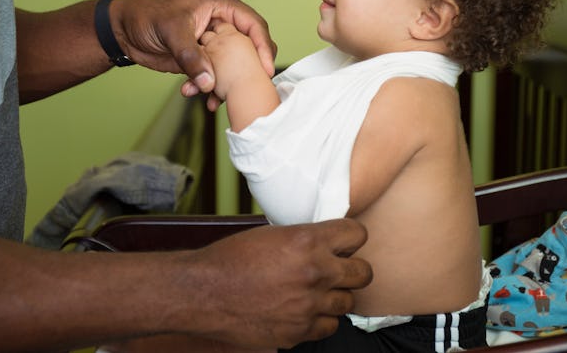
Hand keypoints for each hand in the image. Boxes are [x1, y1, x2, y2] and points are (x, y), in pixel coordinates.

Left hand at [111, 0, 275, 95]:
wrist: (123, 29)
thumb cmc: (147, 15)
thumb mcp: (172, 31)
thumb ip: (192, 57)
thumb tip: (209, 83)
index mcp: (222, 5)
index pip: (253, 25)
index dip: (263, 47)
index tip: (267, 70)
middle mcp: (222, 22)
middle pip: (248, 47)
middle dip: (248, 69)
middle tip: (251, 89)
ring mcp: (213, 42)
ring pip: (232, 65)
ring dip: (226, 84)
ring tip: (216, 100)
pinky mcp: (202, 58)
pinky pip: (214, 75)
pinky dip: (209, 88)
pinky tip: (199, 96)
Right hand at [185, 219, 371, 348]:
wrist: (203, 292)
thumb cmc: (231, 258)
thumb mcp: (272, 234)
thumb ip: (305, 239)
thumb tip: (327, 242)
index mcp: (308, 241)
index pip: (357, 234)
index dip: (351, 237)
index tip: (345, 242)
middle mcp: (315, 273)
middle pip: (364, 273)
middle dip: (352, 268)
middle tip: (337, 268)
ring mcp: (309, 306)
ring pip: (348, 302)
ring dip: (335, 296)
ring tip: (315, 291)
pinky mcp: (299, 332)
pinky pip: (328, 326)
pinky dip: (320, 319)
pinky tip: (304, 310)